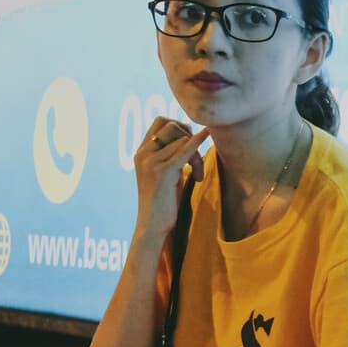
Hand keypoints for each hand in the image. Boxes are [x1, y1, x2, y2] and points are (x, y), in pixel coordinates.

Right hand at [134, 117, 208, 244]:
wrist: (153, 225)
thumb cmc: (163, 202)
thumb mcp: (166, 173)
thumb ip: (171, 155)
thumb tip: (188, 136)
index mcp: (141, 152)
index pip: (161, 121)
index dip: (180, 126)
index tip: (190, 145)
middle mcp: (143, 153)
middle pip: (173, 126)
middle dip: (190, 138)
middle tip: (196, 162)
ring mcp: (151, 161)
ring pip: (183, 140)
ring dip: (197, 156)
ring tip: (197, 175)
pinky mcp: (162, 171)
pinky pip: (184, 150)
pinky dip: (197, 142)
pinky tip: (206, 135)